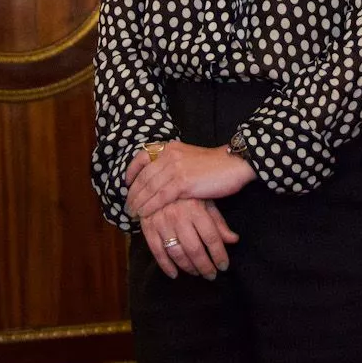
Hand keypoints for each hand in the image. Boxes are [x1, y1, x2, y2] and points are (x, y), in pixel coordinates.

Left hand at [126, 141, 255, 224]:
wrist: (235, 163)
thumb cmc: (216, 165)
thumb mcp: (190, 159)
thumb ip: (175, 165)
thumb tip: (162, 179)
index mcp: (171, 147)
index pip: (143, 157)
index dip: (132, 171)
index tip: (126, 184)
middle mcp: (170, 155)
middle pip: (144, 176)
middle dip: (133, 192)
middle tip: (127, 205)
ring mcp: (176, 168)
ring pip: (149, 187)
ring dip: (138, 202)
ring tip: (132, 213)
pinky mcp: (183, 182)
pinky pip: (160, 196)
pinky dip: (149, 206)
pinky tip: (144, 214)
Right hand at [141, 198, 238, 279]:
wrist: (158, 177)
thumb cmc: (188, 192)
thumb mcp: (206, 200)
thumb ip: (218, 222)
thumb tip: (234, 240)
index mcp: (195, 208)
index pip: (211, 238)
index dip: (219, 255)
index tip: (224, 266)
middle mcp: (178, 216)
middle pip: (194, 249)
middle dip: (205, 266)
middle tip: (211, 275)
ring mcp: (161, 221)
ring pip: (176, 252)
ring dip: (188, 267)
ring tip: (197, 273)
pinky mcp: (148, 226)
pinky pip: (156, 250)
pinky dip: (165, 265)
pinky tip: (174, 274)